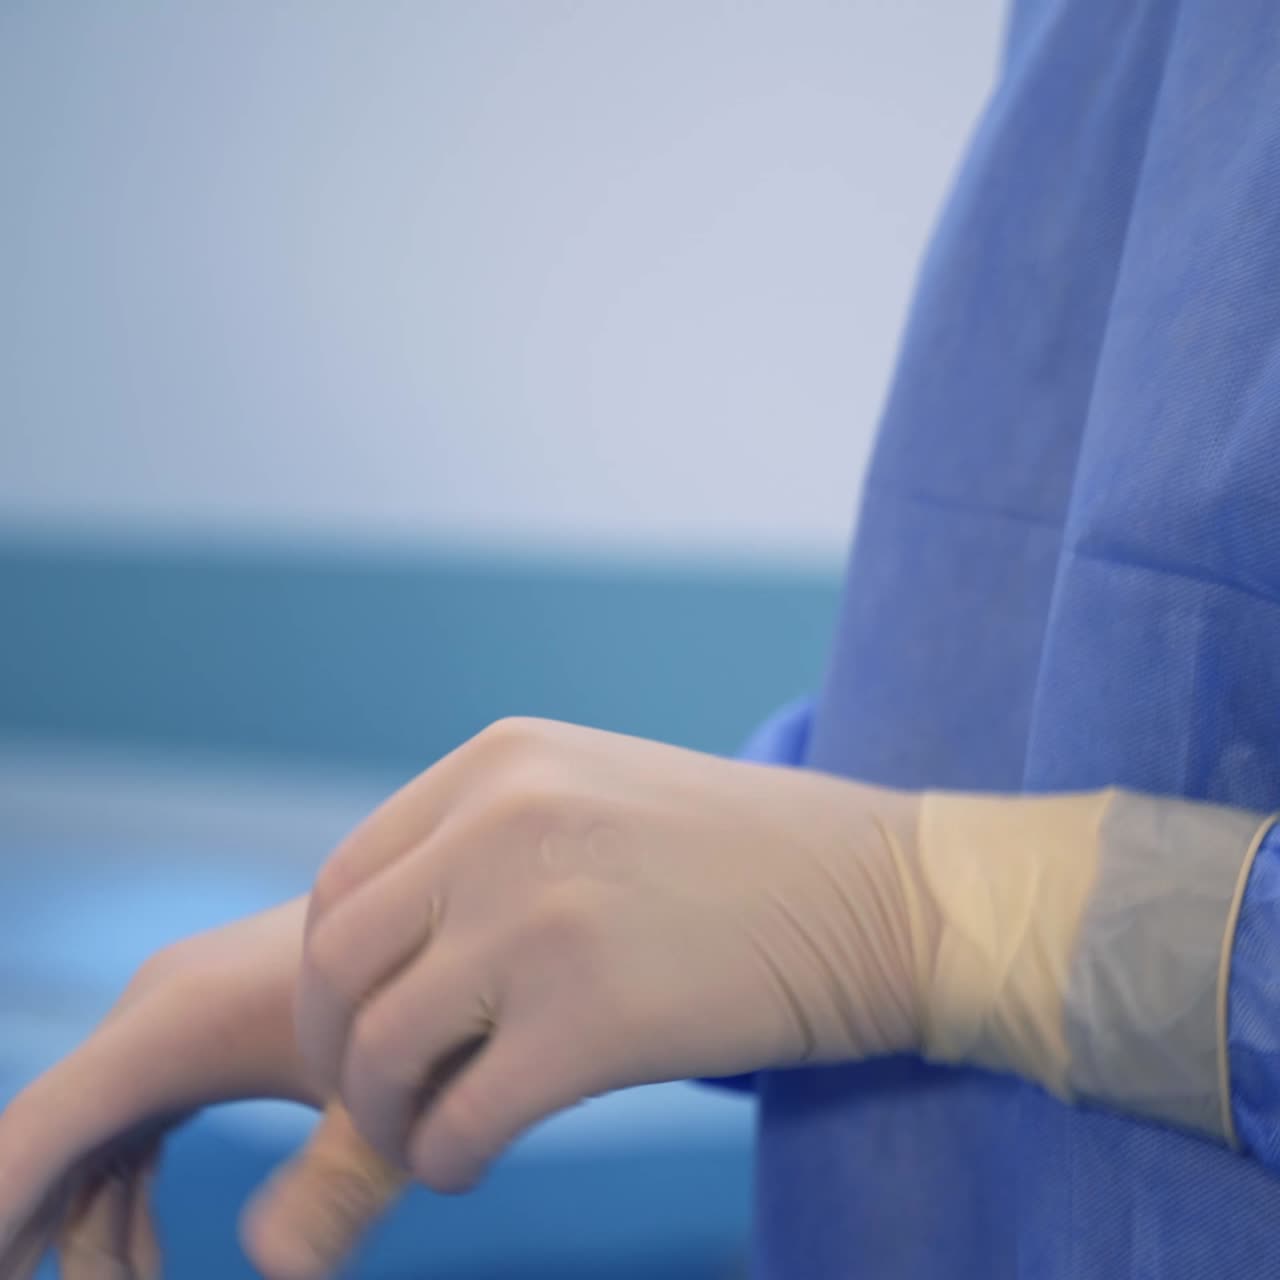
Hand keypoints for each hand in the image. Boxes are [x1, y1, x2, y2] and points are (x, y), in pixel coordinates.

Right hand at [0, 899, 404, 1279]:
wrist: (444, 909)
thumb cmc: (419, 1001)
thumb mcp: (384, 1102)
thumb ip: (339, 1186)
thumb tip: (280, 1274)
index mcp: (172, 1023)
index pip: (36, 1131)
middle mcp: (153, 1008)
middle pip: (46, 1139)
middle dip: (23, 1239)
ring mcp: (173, 1011)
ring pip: (86, 1136)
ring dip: (84, 1233)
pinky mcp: (200, 1022)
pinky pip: (125, 1117)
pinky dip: (118, 1194)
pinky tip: (146, 1262)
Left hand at [290, 718, 923, 1195]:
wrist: (882, 892)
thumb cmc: (743, 858)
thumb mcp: (593, 800)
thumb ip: (486, 850)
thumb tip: (391, 959)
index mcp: (499, 762)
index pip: (345, 882)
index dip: (334, 977)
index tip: (359, 1029)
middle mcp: (503, 821)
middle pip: (337, 963)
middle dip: (339, 1050)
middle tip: (382, 1096)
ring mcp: (543, 916)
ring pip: (379, 1050)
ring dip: (386, 1116)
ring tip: (433, 1132)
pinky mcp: (593, 1019)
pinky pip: (458, 1120)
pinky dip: (445, 1158)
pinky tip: (476, 1158)